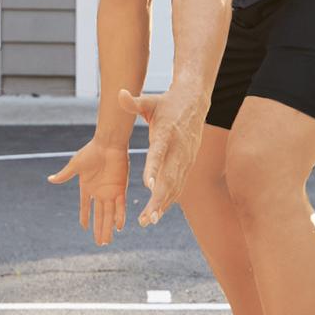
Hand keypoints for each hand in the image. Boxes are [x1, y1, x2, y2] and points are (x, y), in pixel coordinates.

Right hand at [47, 138, 129, 246]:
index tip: (84, 228)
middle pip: (99, 215)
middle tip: (99, 244)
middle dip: (99, 229)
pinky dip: (120, 216)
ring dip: (108, 227)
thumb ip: (65, 175)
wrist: (108, 143)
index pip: (85, 207)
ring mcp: (110, 191)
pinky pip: (120, 206)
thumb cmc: (91, 152)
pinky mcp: (120, 188)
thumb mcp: (75, 165)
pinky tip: (118, 227)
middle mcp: (99, 192)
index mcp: (87, 187)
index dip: (85, 217)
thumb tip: (49, 179)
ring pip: (109, 214)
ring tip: (107, 241)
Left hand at [118, 86, 205, 227]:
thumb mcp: (150, 101)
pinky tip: (159, 212)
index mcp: (166, 133)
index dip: (153, 168)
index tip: (146, 185)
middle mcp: (177, 149)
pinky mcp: (188, 164)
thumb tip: (119, 93)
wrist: (195, 103)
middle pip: (168, 177)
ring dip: (163, 204)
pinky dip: (169, 199)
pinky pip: (178, 184)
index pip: (159, 153)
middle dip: (158, 199)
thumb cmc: (167, 103)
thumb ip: (133, 102)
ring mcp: (185, 158)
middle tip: (147, 218)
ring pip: (175, 185)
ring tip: (150, 221)